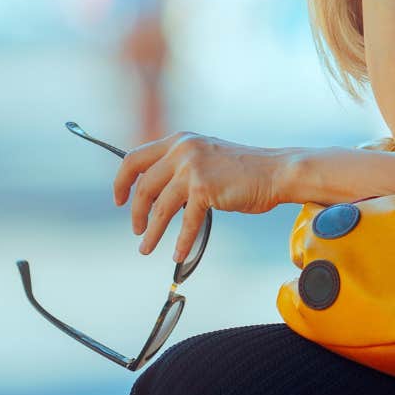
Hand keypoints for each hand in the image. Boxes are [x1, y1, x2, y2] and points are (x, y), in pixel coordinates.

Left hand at [112, 132, 286, 262]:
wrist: (275, 172)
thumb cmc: (244, 170)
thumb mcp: (205, 157)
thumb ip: (181, 167)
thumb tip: (156, 193)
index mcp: (179, 141)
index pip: (134, 158)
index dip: (121, 181)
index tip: (118, 199)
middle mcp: (182, 150)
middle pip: (143, 185)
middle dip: (136, 212)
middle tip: (137, 230)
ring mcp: (193, 168)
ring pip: (160, 206)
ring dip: (152, 231)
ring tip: (146, 248)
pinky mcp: (204, 188)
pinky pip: (186, 221)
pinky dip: (180, 240)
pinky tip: (177, 253)